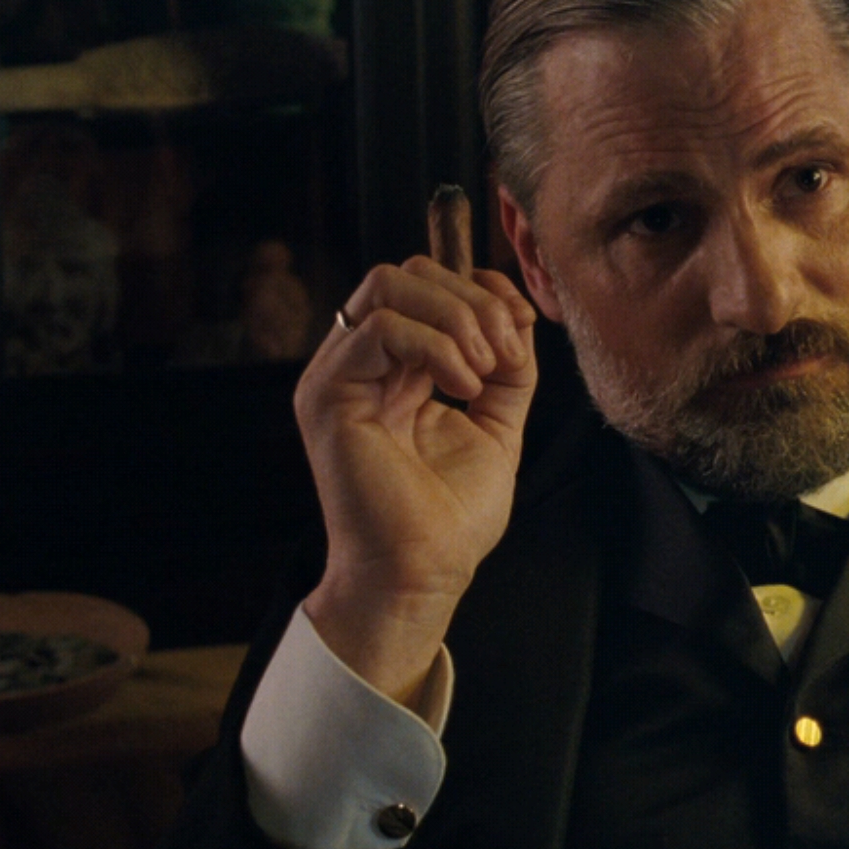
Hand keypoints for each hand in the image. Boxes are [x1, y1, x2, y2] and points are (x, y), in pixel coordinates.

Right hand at [293, 257, 538, 703]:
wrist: (420, 574)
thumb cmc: (450, 517)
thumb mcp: (498, 425)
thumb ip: (508, 368)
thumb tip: (517, 310)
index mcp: (392, 369)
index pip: (426, 286)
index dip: (480, 290)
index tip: (520, 330)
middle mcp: (357, 365)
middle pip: (406, 273)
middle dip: (471, 299)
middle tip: (502, 355)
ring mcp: (336, 375)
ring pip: (389, 285)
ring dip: (456, 318)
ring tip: (482, 373)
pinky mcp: (328, 394)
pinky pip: (381, 327)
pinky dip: (437, 347)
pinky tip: (462, 390)